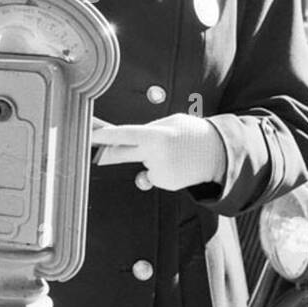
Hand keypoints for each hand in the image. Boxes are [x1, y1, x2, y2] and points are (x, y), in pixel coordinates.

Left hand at [92, 114, 226, 191]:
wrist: (220, 152)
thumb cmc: (193, 132)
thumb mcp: (170, 123)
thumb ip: (146, 132)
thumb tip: (120, 141)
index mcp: (155, 135)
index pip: (122, 135)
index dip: (102, 135)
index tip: (87, 135)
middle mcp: (155, 155)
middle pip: (120, 154)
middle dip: (106, 152)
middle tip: (93, 151)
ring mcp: (160, 171)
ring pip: (142, 163)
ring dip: (150, 157)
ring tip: (174, 151)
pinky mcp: (166, 183)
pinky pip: (154, 174)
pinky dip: (162, 169)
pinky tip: (178, 163)